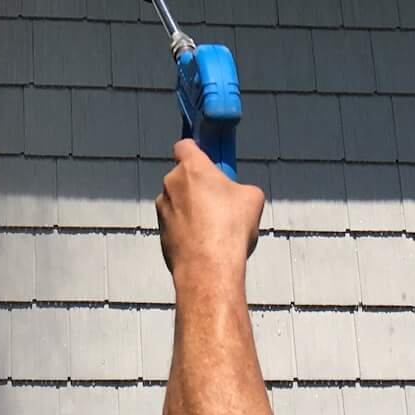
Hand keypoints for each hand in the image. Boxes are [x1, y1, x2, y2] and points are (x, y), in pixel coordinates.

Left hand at [156, 137, 265, 293]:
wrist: (208, 268)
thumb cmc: (228, 229)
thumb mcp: (253, 199)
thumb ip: (241, 188)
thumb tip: (240, 195)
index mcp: (192, 168)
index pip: (185, 145)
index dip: (197, 150)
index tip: (208, 158)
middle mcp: (171, 184)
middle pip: (184, 176)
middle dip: (200, 185)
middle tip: (220, 200)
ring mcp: (162, 210)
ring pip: (179, 202)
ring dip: (192, 209)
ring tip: (215, 228)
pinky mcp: (161, 233)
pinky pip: (176, 224)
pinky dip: (187, 230)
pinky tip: (206, 244)